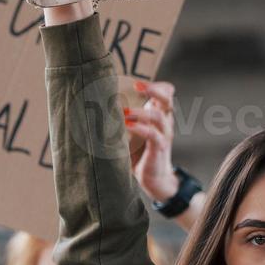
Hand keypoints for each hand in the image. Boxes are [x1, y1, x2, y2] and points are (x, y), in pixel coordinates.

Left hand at [125, 80, 179, 200]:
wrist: (153, 180)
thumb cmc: (138, 153)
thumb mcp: (133, 131)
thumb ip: (125, 116)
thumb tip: (96, 102)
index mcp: (159, 115)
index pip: (168, 92)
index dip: (156, 85)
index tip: (137, 83)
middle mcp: (164, 122)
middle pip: (168, 98)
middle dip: (153, 90)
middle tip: (137, 86)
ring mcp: (163, 135)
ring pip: (158, 116)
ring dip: (139, 112)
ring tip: (123, 112)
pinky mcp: (159, 149)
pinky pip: (153, 135)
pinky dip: (139, 128)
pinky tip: (126, 126)